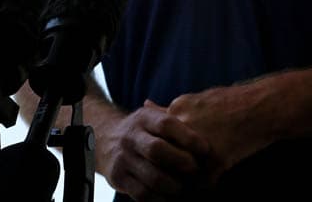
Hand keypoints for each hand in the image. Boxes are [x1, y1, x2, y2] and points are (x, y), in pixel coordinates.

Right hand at [96, 100, 213, 200]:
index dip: (188, 137)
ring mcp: (123, 158)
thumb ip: (174, 121)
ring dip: (174, 186)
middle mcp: (131, 137)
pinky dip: (160, 199)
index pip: (166, 125)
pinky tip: (170, 197)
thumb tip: (208, 128)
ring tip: (186, 187)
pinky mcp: (118, 178)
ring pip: (152, 176)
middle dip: (181, 161)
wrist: (104, 139)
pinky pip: (142, 193)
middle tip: (196, 169)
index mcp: (143, 118)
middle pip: (157, 150)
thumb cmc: (142, 130)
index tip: (205, 149)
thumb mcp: (152, 118)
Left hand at [166, 82, 277, 179]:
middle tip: (178, 173)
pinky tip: (215, 181)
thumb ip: (171, 107)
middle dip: (170, 168)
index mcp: (178, 109)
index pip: (158, 139)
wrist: (264, 106)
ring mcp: (200, 142)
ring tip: (194, 180)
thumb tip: (146, 104)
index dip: (164, 151)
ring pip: (181, 172)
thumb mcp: (198, 97)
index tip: (168, 157)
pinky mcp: (216, 159)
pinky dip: (208, 185)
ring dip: (187, 180)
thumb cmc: (234, 101)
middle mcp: (184, 125)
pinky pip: (203, 183)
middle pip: (166, 157)